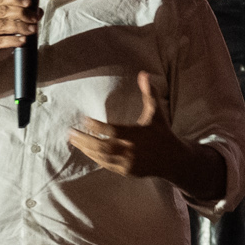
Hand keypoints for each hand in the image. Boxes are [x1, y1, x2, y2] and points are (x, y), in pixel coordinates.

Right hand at [0, 0, 40, 79]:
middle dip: (22, 14)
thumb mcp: (8, 30)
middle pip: (3, 11)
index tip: (29, 3)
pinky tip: (22, 40)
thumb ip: (20, 20)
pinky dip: (12, 40)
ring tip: (32, 30)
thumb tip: (38, 12)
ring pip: (2, 25)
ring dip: (20, 27)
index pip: (2, 0)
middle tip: (34, 19)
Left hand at [68, 72, 198, 185]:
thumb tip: (143, 73)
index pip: (112, 131)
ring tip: (73, 140)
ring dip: (86, 149)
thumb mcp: (156, 113)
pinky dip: (95, 157)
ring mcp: (128, 163)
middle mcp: (131, 151)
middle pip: (102, 146)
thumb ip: (149, 93)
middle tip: (70, 132)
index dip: (97, 126)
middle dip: (85, 140)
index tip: (84, 119)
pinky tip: (86, 150)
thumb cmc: (162, 133)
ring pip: (102, 157)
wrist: (173, 160)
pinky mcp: (126, 171)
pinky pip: (106, 164)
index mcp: (137, 136)